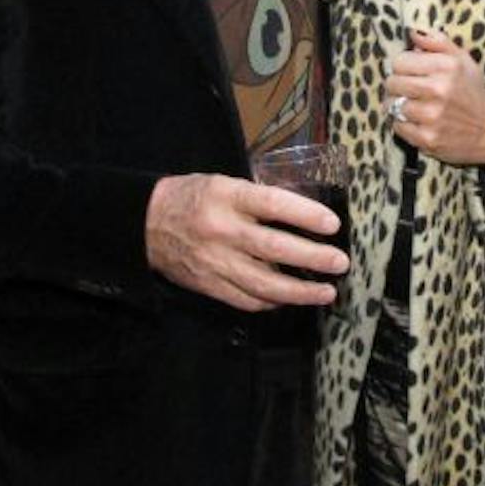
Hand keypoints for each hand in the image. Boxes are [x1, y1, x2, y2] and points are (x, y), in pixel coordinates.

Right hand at [146, 172, 346, 312]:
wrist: (145, 224)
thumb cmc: (192, 197)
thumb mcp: (223, 182)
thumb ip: (257, 196)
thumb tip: (302, 210)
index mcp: (227, 196)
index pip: (273, 204)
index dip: (306, 215)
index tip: (332, 224)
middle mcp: (222, 230)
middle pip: (274, 248)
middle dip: (313, 258)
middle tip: (340, 263)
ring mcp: (215, 262)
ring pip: (264, 284)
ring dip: (300, 292)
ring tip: (327, 292)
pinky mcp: (209, 286)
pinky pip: (247, 300)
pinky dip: (273, 303)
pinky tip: (292, 300)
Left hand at [387, 30, 484, 165]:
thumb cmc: (472, 93)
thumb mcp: (463, 61)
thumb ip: (437, 43)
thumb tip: (412, 32)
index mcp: (447, 67)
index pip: (400, 61)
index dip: (402, 66)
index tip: (410, 72)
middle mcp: (438, 90)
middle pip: (392, 82)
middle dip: (397, 85)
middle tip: (409, 90)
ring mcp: (431, 116)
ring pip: (391, 104)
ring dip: (397, 104)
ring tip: (412, 105)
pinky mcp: (427, 138)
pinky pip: (397, 126)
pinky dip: (402, 123)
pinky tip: (417, 121)